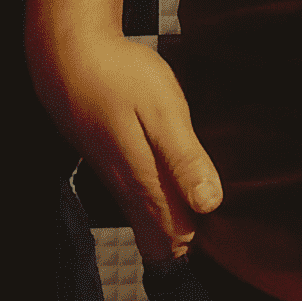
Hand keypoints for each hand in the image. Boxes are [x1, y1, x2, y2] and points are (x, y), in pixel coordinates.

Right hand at [27, 29, 221, 261]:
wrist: (71, 61)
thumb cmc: (120, 80)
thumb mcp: (163, 112)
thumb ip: (185, 159)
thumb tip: (210, 204)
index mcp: (146, 185)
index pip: (179, 240)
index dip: (207, 236)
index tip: (230, 215)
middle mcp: (130, 193)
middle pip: (165, 235)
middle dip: (197, 227)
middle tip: (222, 195)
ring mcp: (119, 181)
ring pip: (153, 215)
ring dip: (182, 209)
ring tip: (208, 181)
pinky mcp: (114, 167)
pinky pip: (143, 196)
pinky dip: (165, 192)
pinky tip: (181, 173)